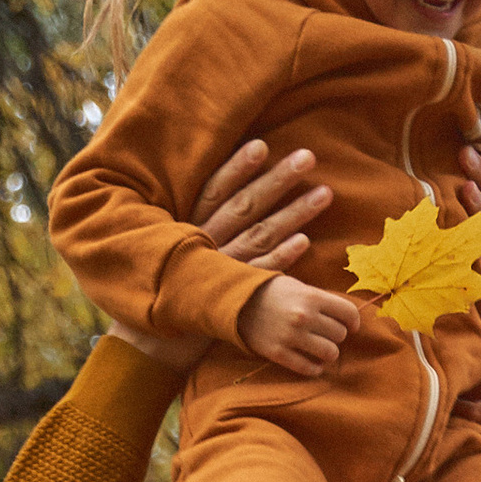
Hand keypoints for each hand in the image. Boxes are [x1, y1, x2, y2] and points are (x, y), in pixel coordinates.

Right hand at [100, 138, 336, 369]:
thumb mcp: (173, 241)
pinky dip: (282, 258)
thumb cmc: (167, 281)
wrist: (155, 335)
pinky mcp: (234, 295)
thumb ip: (196, 217)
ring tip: (324, 194)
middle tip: (308, 157)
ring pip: (262, 235)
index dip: (238, 167)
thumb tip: (223, 190)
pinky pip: (262, 273)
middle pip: (246, 205)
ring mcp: (222, 268)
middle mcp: (207, 242)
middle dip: (278, 180)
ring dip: (294, 214)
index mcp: (189, 225)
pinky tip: (304, 242)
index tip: (263, 145)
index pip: (215, 189)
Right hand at [240, 272, 365, 378]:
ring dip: (328, 353)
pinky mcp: (279, 353)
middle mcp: (303, 317)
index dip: (354, 320)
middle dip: (337, 335)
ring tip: (320, 349)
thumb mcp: (294, 282)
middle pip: (340, 334)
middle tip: (327, 334)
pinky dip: (314, 368)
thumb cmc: (268, 291)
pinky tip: (313, 363)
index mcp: (310, 296)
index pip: (348, 312)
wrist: (235, 302)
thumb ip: (317, 295)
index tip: (351, 325)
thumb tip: (327, 280)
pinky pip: (308, 368)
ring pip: (330, 353)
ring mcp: (291, 337)